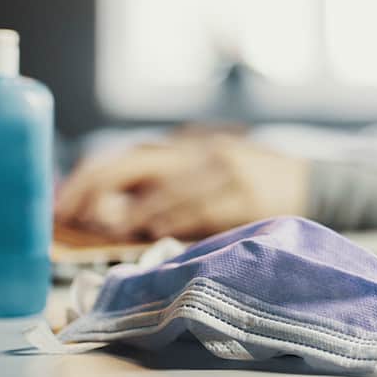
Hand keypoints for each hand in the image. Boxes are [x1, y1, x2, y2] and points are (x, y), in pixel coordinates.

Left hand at [55, 133, 309, 240]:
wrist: (313, 184)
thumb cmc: (252, 185)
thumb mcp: (210, 174)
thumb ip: (168, 187)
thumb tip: (109, 214)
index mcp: (191, 147)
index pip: (129, 156)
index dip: (91, 177)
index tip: (64, 202)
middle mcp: (203, 153)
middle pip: (137, 163)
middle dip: (98, 188)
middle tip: (72, 214)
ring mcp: (226, 171)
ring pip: (167, 188)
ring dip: (133, 209)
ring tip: (106, 225)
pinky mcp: (245, 195)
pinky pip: (201, 207)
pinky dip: (173, 218)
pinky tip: (152, 229)